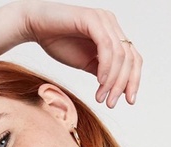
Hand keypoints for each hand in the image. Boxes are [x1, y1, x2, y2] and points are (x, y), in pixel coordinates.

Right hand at [23, 1, 142, 107]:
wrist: (35, 27)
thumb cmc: (59, 42)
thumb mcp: (87, 64)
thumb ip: (104, 73)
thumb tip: (120, 90)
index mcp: (114, 34)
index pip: (133, 59)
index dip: (134, 81)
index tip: (129, 101)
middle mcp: (111, 24)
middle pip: (130, 59)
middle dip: (123, 85)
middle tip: (111, 103)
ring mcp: (103, 20)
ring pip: (120, 55)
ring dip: (112, 80)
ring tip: (101, 97)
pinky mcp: (92, 19)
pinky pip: (106, 47)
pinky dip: (106, 67)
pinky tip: (99, 81)